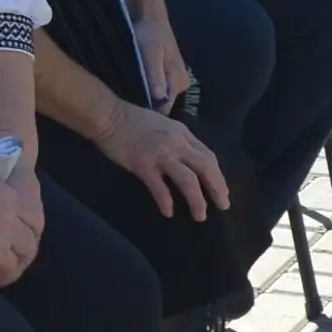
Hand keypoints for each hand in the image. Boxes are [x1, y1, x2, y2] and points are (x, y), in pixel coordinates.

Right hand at [0, 170, 40, 287]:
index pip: (36, 219)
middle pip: (29, 246)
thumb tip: (3, 210)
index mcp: (9, 198)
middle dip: (24, 251)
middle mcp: (8, 224)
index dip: (32, 229)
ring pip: (15, 265)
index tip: (26, 234)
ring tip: (2, 269)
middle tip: (16, 255)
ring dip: (11, 268)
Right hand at [93, 105, 230, 220]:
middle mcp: (176, 144)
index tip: (222, 191)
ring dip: (197, 200)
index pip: (208, 156)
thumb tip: (188, 159)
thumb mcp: (164, 124)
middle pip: (205, 168)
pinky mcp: (143, 165)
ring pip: (188, 180)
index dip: (218, 176)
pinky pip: (160, 187)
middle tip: (223, 206)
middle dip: (217, 189)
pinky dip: (166, 201)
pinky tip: (168, 212)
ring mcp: (160, 154)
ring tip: (200, 216)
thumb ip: (178, 140)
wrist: (108, 116)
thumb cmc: (133, 119)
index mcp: (183, 133)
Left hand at [132, 15, 187, 111]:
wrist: (149, 18)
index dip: (149, 114)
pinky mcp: (167, 75)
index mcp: (178, 81)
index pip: (165, 108)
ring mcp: (175, 79)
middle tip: (126, 106)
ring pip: (159, 97)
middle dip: (146, 106)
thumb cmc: (148, 34)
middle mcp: (180, 84)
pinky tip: (132, 89)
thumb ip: (154, 76)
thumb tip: (159, 99)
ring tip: (126, 98)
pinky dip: (145, 90)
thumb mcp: (149, 54)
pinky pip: (157, 89)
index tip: (132, 116)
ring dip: (145, 98)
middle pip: (162, 104)